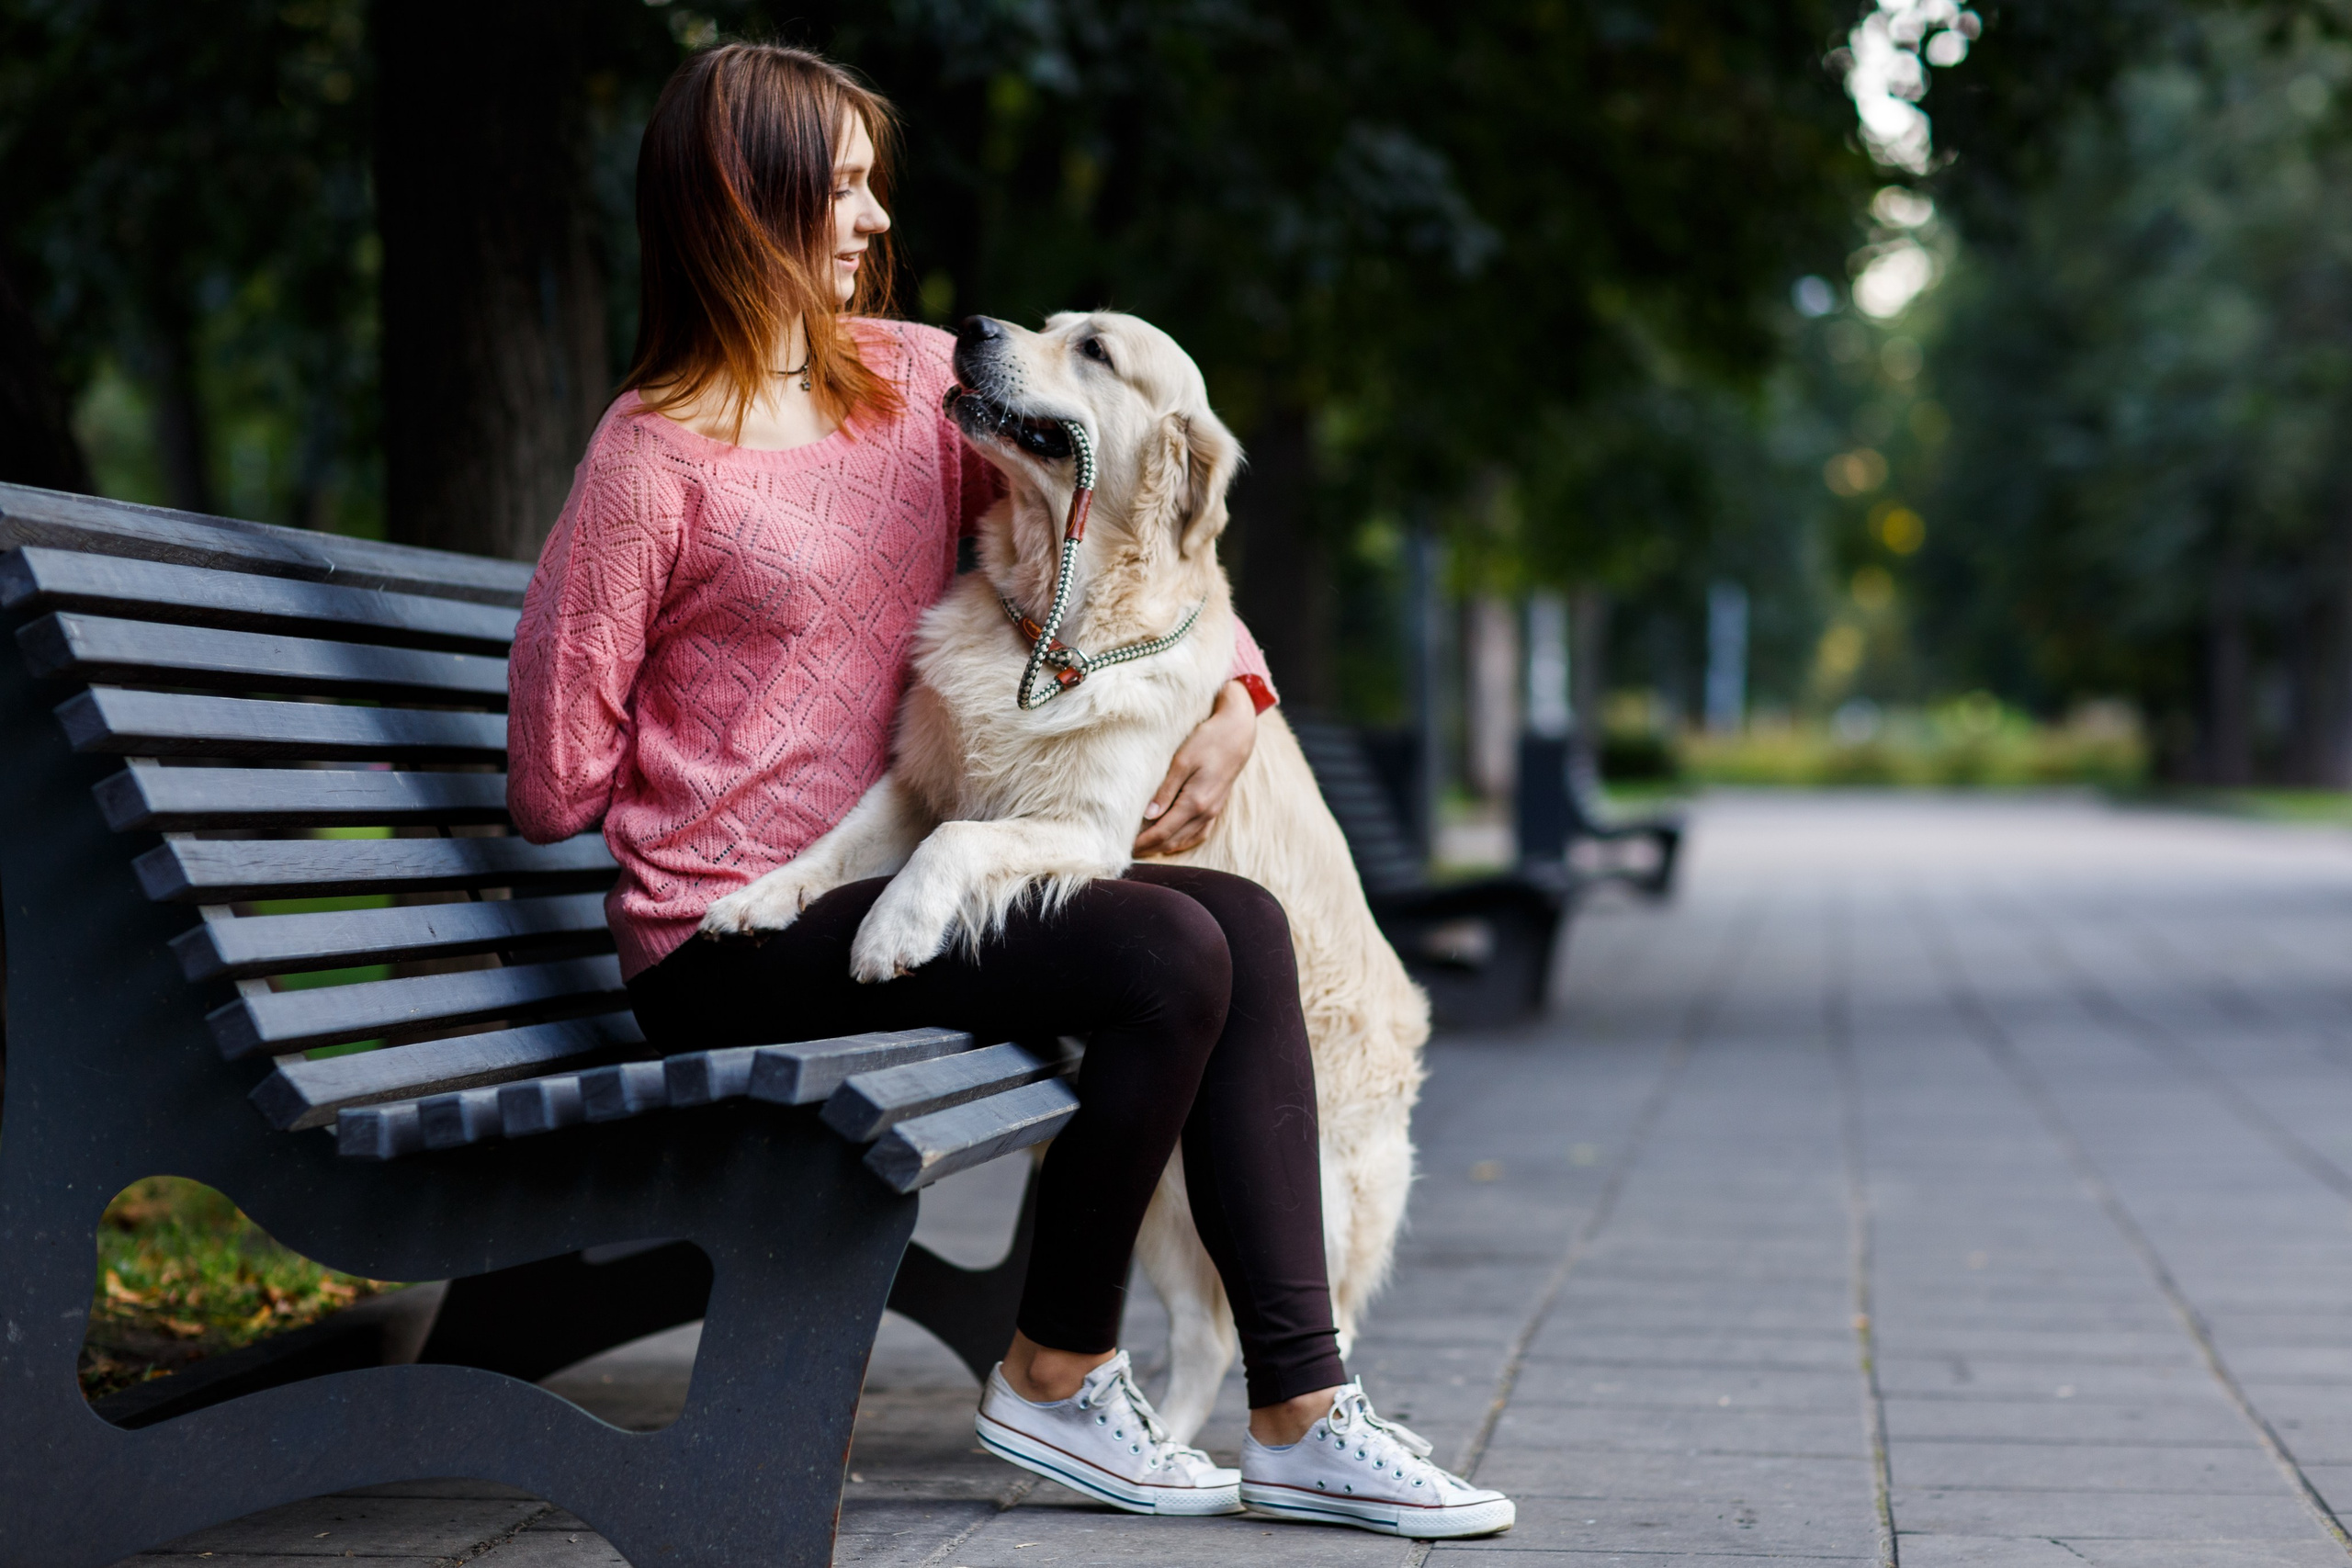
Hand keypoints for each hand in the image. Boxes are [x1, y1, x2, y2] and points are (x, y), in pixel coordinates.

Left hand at [1135, 680, 1257, 855]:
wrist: (1238, 734)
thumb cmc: (1208, 741)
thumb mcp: (1182, 761)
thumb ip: (1166, 790)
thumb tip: (1148, 816)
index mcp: (1195, 803)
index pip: (1163, 832)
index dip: (1143, 842)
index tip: (1124, 847)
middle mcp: (1205, 812)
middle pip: (1172, 841)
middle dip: (1150, 848)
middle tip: (1128, 852)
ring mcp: (1213, 812)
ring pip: (1185, 840)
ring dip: (1164, 847)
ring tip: (1144, 849)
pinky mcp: (1216, 807)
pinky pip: (1198, 834)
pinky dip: (1182, 842)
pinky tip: (1171, 842)